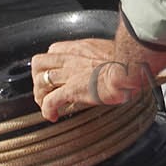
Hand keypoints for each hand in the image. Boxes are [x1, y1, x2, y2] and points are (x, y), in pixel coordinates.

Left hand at [31, 38, 149, 121]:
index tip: (54, 72)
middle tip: (44, 89)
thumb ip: (101, 56)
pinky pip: (50, 101)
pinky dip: (47, 110)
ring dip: (40, 95)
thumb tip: (107, 62)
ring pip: (40, 81)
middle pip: (39, 62)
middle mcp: (70, 59)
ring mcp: (69, 74)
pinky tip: (52, 117)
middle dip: (37, 76)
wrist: (128, 68)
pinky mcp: (71, 90)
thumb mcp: (110, 51)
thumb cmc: (126, 60)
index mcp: (79, 49)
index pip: (53, 50)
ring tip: (46, 104)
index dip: (50, 62)